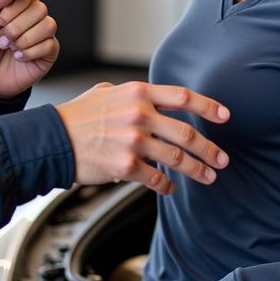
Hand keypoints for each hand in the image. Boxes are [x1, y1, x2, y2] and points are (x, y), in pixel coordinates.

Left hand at [0, 0, 58, 97]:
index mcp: (16, 2)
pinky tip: (18, 56)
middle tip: (0, 35)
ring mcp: (42, 33)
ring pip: (47, 24)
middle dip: (15, 23)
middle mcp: (32, 14)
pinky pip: (48, 44)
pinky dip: (29, 52)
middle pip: (38, 6)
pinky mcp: (49, 51)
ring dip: (22, 38)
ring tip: (8, 46)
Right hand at [54, 82, 229, 194]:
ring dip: (196, 170)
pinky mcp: (125, 165)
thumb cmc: (77, 116)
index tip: (225, 116)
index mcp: (138, 93)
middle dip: (210, 149)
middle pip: (187, 133)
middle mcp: (139, 114)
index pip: (183, 97)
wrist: (53, 138)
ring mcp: (134, 141)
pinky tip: (170, 189)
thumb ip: (129, 94)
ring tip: (207, 177)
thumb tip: (147, 98)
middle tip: (222, 160)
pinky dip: (166, 186)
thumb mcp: (104, 92)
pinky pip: (156, 179)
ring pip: (177, 158)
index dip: (209, 106)